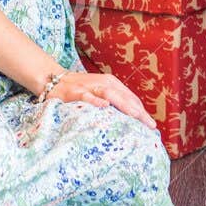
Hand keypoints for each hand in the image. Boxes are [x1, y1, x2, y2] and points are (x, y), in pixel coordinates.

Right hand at [43, 69, 157, 129]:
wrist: (53, 80)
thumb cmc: (80, 89)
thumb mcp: (100, 92)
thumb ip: (114, 102)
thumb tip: (131, 118)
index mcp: (111, 83)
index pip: (131, 98)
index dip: (142, 111)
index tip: (151, 125)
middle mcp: (103, 83)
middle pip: (125, 97)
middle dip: (138, 111)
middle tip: (150, 125)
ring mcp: (89, 86)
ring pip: (110, 94)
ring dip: (124, 105)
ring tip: (136, 115)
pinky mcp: (75, 92)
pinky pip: (87, 96)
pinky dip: (96, 100)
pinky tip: (105, 106)